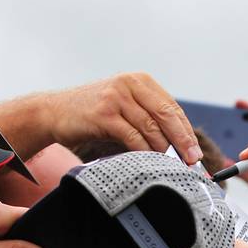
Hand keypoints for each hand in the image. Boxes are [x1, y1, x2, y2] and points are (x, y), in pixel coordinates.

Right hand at [0, 73, 201, 162]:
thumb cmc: (92, 114)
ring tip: (170, 166)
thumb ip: (146, 115)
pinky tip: (149, 163)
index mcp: (139, 81)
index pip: (172, 107)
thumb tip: (178, 143)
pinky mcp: (104, 114)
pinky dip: (144, 152)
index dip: (186, 131)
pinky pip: (133, 137)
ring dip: (163, 150)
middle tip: (192, 161)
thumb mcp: (123, 105)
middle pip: (166, 115)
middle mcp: (129, 84)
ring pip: (151, 127)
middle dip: (182, 141)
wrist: (53, 111)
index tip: (195, 152)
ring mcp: (116, 98)